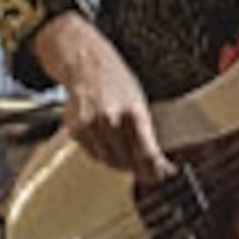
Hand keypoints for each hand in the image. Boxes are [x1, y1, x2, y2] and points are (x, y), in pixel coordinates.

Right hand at [32, 14, 167, 181]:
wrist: (85, 63)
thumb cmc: (115, 80)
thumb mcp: (138, 100)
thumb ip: (144, 130)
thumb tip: (156, 161)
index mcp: (133, 111)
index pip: (147, 151)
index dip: (156, 168)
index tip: (163, 174)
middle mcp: (111, 119)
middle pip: (127, 160)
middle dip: (139, 170)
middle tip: (148, 174)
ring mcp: (91, 124)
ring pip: (108, 160)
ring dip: (119, 164)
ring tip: (127, 161)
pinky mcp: (75, 129)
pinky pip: (92, 153)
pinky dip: (102, 155)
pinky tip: (108, 147)